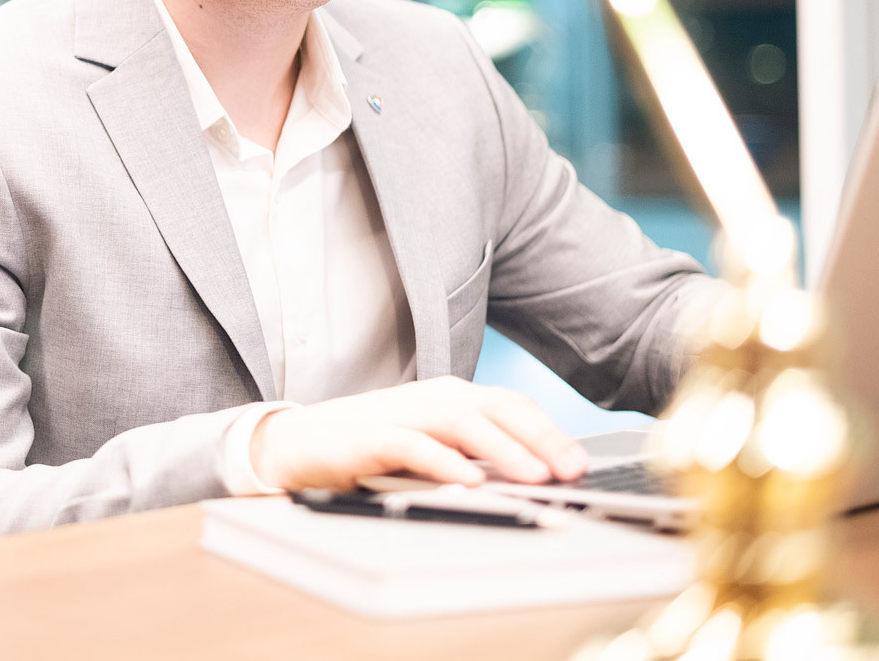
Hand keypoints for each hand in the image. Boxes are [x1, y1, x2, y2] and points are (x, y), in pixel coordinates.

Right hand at [248, 376, 588, 492]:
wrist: (298, 444)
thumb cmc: (370, 446)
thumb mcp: (432, 445)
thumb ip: (474, 453)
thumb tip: (532, 475)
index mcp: (450, 397)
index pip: (511, 407)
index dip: (549, 432)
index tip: (580, 462)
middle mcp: (431, 399)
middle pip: (496, 408)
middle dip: (541, 438)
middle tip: (573, 470)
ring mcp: (400, 414)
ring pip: (461, 422)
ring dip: (502, 449)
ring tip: (535, 476)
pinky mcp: (369, 437)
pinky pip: (412, 446)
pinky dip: (443, 461)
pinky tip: (469, 480)